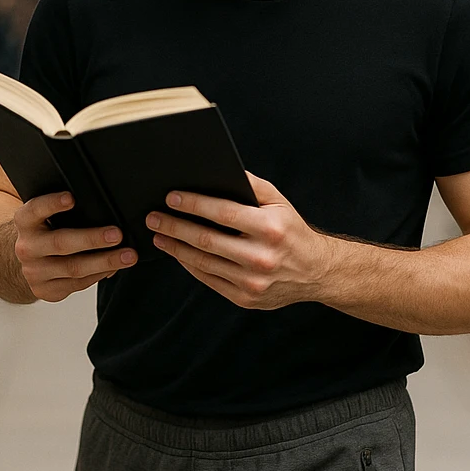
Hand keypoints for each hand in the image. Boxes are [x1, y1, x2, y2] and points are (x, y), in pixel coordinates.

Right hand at [13, 191, 136, 302]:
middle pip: (61, 243)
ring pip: (74, 268)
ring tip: (128, 256)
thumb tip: (104, 211)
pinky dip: (100, 274)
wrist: (27, 259)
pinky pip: (78, 284)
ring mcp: (34, 272)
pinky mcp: (46, 290)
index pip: (35, 209)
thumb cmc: (46, 230)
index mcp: (25, 222)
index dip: (52, 203)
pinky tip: (114, 267)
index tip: (71, 198)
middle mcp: (27, 247)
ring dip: (105, 262)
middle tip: (117, 234)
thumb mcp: (47, 216)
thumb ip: (66, 210)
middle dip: (92, 239)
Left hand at [147, 172, 331, 310]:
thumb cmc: (292, 232)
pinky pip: (209, 279)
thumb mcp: (279, 203)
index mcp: (270, 229)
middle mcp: (261, 257)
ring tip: (159, 234)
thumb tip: (219, 172)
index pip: (223, 213)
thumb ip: (252, 186)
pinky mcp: (245, 298)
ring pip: (203, 262)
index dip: (193, 204)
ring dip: (175, 247)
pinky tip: (178, 253)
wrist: (315, 272)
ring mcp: (252, 282)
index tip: (171, 198)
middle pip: (206, 240)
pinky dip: (189, 265)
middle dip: (174, 226)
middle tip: (153, 217)